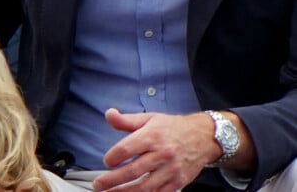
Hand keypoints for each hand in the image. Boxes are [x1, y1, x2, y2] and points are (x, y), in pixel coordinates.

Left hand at [92, 108, 217, 191]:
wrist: (201, 138)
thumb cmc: (171, 127)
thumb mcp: (148, 118)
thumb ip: (126, 120)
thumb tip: (109, 114)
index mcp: (152, 136)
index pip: (127, 149)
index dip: (113, 156)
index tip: (106, 161)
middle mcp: (161, 154)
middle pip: (133, 170)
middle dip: (113, 180)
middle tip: (98, 184)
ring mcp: (170, 171)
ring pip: (145, 187)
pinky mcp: (178, 183)